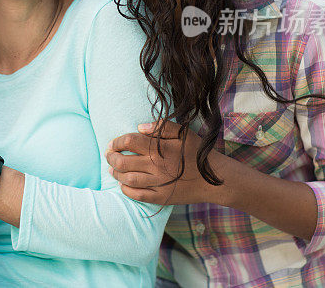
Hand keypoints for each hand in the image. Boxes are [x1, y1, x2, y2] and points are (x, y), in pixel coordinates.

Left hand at [105, 120, 228, 204]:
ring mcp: (158, 183)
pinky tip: (123, 184)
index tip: (112, 143)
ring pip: (128, 179)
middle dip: (112, 158)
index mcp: (160, 149)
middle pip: (124, 162)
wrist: (216, 180)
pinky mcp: (162, 197)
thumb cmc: (198, 153)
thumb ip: (161, 127)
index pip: (129, 142)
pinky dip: (127, 190)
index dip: (117, 142)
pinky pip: (138, 195)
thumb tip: (139, 127)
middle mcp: (156, 166)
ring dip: (116, 173)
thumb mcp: (184, 133)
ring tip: (112, 169)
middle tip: (108, 155)